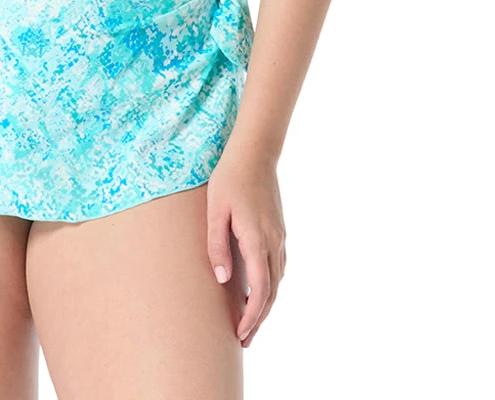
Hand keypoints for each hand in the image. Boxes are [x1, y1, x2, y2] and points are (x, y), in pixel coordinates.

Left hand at [205, 152, 285, 347]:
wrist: (254, 154)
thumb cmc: (229, 179)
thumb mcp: (215, 210)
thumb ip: (217, 245)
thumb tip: (224, 280)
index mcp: (258, 240)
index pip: (260, 290)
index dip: (251, 316)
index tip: (240, 334)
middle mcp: (274, 243)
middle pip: (272, 292)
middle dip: (259, 319)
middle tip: (243, 340)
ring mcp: (279, 237)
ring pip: (277, 281)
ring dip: (265, 304)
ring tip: (249, 321)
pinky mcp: (278, 231)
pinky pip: (278, 267)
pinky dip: (270, 285)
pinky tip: (259, 290)